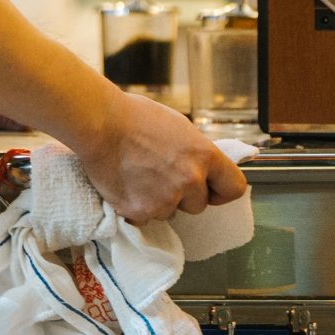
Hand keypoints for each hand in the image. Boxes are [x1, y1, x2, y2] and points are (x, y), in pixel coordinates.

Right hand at [77, 88, 247, 224]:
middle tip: (161, 176)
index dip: (222, 191)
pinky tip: (126, 185)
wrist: (100, 124)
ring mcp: (166, 199)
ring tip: (139, 176)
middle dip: (184, 196)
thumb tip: (201, 166)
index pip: (234, 188)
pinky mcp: (141, 212)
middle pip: (200, 205)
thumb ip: (195, 152)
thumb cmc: (135, 117)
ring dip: (159, 201)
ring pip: (170, 212)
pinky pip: (145, 218)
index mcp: (205, 156)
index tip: (211, 190)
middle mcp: (190, 180)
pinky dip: (136, 207)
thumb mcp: (179, 127)